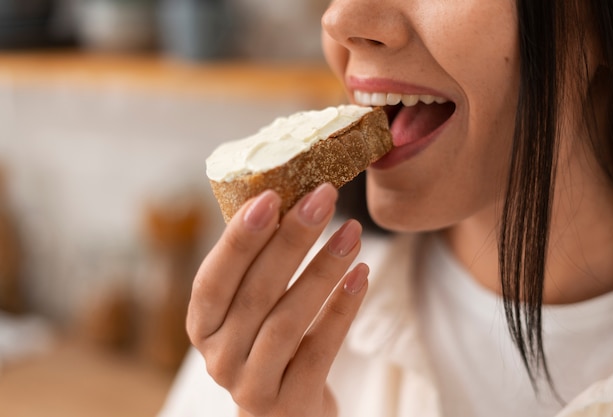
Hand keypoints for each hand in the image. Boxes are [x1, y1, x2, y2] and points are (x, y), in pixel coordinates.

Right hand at [187, 183, 368, 416]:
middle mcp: (218, 357)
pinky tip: (361, 275)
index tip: (271, 195)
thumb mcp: (250, 308)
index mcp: (202, 324)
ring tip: (352, 232)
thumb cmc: (267, 341)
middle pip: (257, 293)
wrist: (284, 410)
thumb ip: (256, 265)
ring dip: (322, 271)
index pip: (214, 277)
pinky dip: (341, 309)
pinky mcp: (290, 403)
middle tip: (323, 197)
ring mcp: (252, 385)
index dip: (240, 237)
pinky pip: (319, 350)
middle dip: (292, 239)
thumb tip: (288, 197)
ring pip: (288, 321)